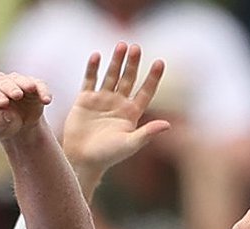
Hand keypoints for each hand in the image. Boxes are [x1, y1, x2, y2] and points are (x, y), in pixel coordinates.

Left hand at [0, 72, 50, 140]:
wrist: (19, 127)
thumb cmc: (2, 126)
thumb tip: (7, 114)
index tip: (4, 103)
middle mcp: (0, 83)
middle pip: (4, 82)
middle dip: (10, 88)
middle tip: (17, 95)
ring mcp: (17, 82)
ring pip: (21, 80)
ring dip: (26, 84)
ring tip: (31, 88)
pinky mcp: (34, 85)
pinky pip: (39, 85)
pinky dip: (43, 91)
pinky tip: (46, 100)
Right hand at [61, 43, 169, 177]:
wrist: (81, 160)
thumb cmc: (107, 156)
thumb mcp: (129, 144)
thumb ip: (147, 133)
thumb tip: (168, 125)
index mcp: (131, 113)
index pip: (146, 91)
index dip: (153, 78)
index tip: (160, 62)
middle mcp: (118, 103)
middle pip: (128, 78)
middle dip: (132, 64)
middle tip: (136, 47)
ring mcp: (101, 100)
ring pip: (111, 76)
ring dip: (116, 61)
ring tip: (121, 46)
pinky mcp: (85, 100)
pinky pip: (90, 80)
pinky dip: (93, 68)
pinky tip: (97, 56)